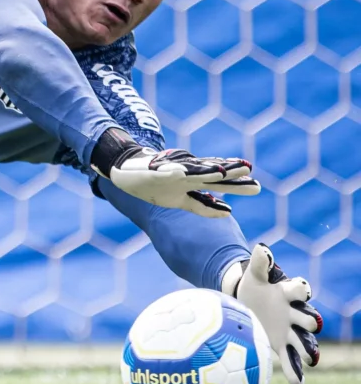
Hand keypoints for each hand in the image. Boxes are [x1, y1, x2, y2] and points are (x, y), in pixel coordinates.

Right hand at [92, 128, 259, 217]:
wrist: (126, 170)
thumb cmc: (154, 185)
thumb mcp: (180, 200)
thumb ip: (202, 205)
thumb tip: (227, 213)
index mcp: (194, 182)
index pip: (219, 183)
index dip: (237, 185)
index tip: (257, 186)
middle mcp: (188, 173)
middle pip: (213, 174)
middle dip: (231, 174)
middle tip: (250, 172)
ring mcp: (174, 171)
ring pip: (195, 169)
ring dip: (209, 169)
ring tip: (224, 171)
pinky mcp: (158, 170)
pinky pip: (171, 171)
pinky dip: (181, 171)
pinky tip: (185, 172)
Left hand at [222, 243, 321, 383]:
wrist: (246, 301)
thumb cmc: (253, 286)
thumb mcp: (254, 275)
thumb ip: (260, 263)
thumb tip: (262, 248)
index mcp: (288, 293)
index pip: (300, 290)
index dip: (300, 289)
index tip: (300, 290)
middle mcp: (294, 313)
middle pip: (308, 318)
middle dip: (310, 321)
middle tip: (311, 324)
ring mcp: (290, 330)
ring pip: (304, 341)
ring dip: (308, 350)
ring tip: (311, 360)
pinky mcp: (281, 344)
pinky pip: (289, 359)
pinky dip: (294, 372)